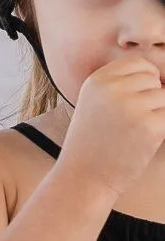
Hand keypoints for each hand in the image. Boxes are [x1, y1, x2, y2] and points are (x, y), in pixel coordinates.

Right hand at [58, 53, 164, 198]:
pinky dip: (162, 127)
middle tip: (134, 120)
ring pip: (164, 97)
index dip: (146, 79)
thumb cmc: (92, 142)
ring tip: (138, 131)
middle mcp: (113, 89)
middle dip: (152, 97)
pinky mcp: (150, 126)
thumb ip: (119, 85)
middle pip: (154, 79)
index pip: (138, 63)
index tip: (139, 99)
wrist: (84, 177)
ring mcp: (132, 107)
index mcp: (98, 80)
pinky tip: (146, 139)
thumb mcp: (94, 103)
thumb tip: (159, 78)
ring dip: (158, 113)